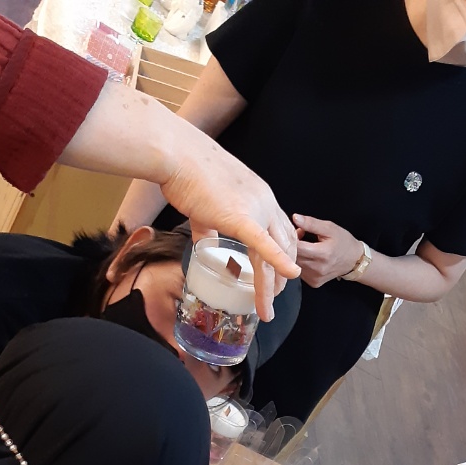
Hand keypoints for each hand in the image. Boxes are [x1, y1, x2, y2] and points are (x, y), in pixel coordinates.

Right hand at [162, 136, 298, 320]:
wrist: (176, 155)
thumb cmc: (186, 175)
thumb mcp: (204, 209)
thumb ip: (208, 230)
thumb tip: (206, 248)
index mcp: (260, 197)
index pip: (281, 232)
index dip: (282, 258)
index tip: (276, 278)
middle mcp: (265, 202)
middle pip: (285, 246)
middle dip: (281, 278)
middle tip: (273, 300)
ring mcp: (256, 208)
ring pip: (273, 253)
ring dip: (272, 286)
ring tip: (267, 309)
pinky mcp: (241, 216)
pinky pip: (265, 244)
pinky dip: (278, 262)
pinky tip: (289, 277)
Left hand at [293, 214, 365, 288]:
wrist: (353, 260)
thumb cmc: (343, 242)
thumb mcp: (329, 228)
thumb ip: (311, 223)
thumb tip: (296, 218)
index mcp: (323, 253)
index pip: (297, 247)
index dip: (293, 238)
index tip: (296, 232)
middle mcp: (318, 268)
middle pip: (294, 257)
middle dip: (294, 246)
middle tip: (300, 237)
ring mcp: (315, 277)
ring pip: (295, 265)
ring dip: (297, 255)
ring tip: (306, 247)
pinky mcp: (314, 283)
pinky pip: (300, 272)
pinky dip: (301, 263)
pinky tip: (309, 258)